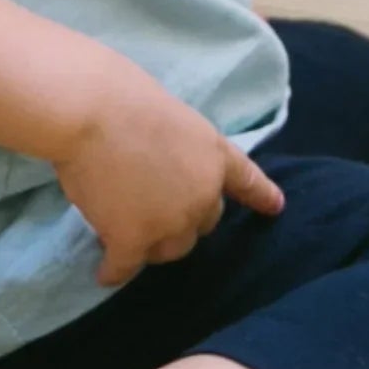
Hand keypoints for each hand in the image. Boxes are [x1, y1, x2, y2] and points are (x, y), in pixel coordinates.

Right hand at [44, 73, 286, 287]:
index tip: (275, 207)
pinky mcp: (133, 240)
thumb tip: (151, 168)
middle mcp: (202, 194)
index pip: (245, 179)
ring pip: (169, 250)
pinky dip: (114, 270)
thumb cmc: (123, 97)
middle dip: (180, 220)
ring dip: (150, 245)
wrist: (92, 112)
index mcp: (214, 155)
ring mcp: (171, 221)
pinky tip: (105, 271)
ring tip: (122, 232)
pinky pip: (125, 267)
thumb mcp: (170, 117)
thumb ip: (176, 150)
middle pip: (202, 224)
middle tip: (147, 207)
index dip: (261, 196)